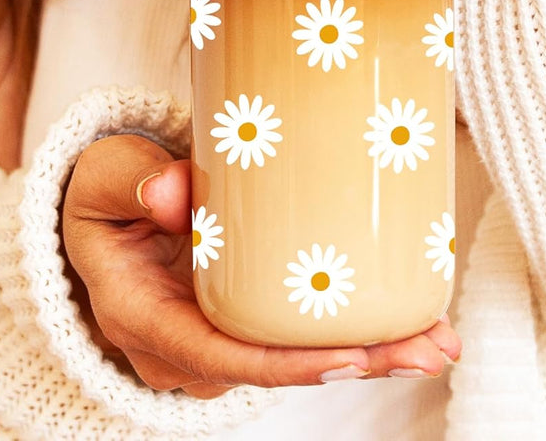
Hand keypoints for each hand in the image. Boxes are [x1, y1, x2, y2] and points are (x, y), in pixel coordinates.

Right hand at [62, 134, 461, 398]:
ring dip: (371, 352)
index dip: (288, 363)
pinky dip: (355, 330)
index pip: (222, 356)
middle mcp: (186, 347)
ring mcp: (218, 337)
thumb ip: (131, 180)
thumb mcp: (105, 178)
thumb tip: (171, 191)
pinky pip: (300, 334)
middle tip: (430, 349)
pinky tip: (411, 319)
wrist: (108, 212)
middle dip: (358, 363)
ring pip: (297, 357)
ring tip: (439, 339)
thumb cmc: (106, 195)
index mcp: (145, 320)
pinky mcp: (244, 318)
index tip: (351, 357)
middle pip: (276, 367)